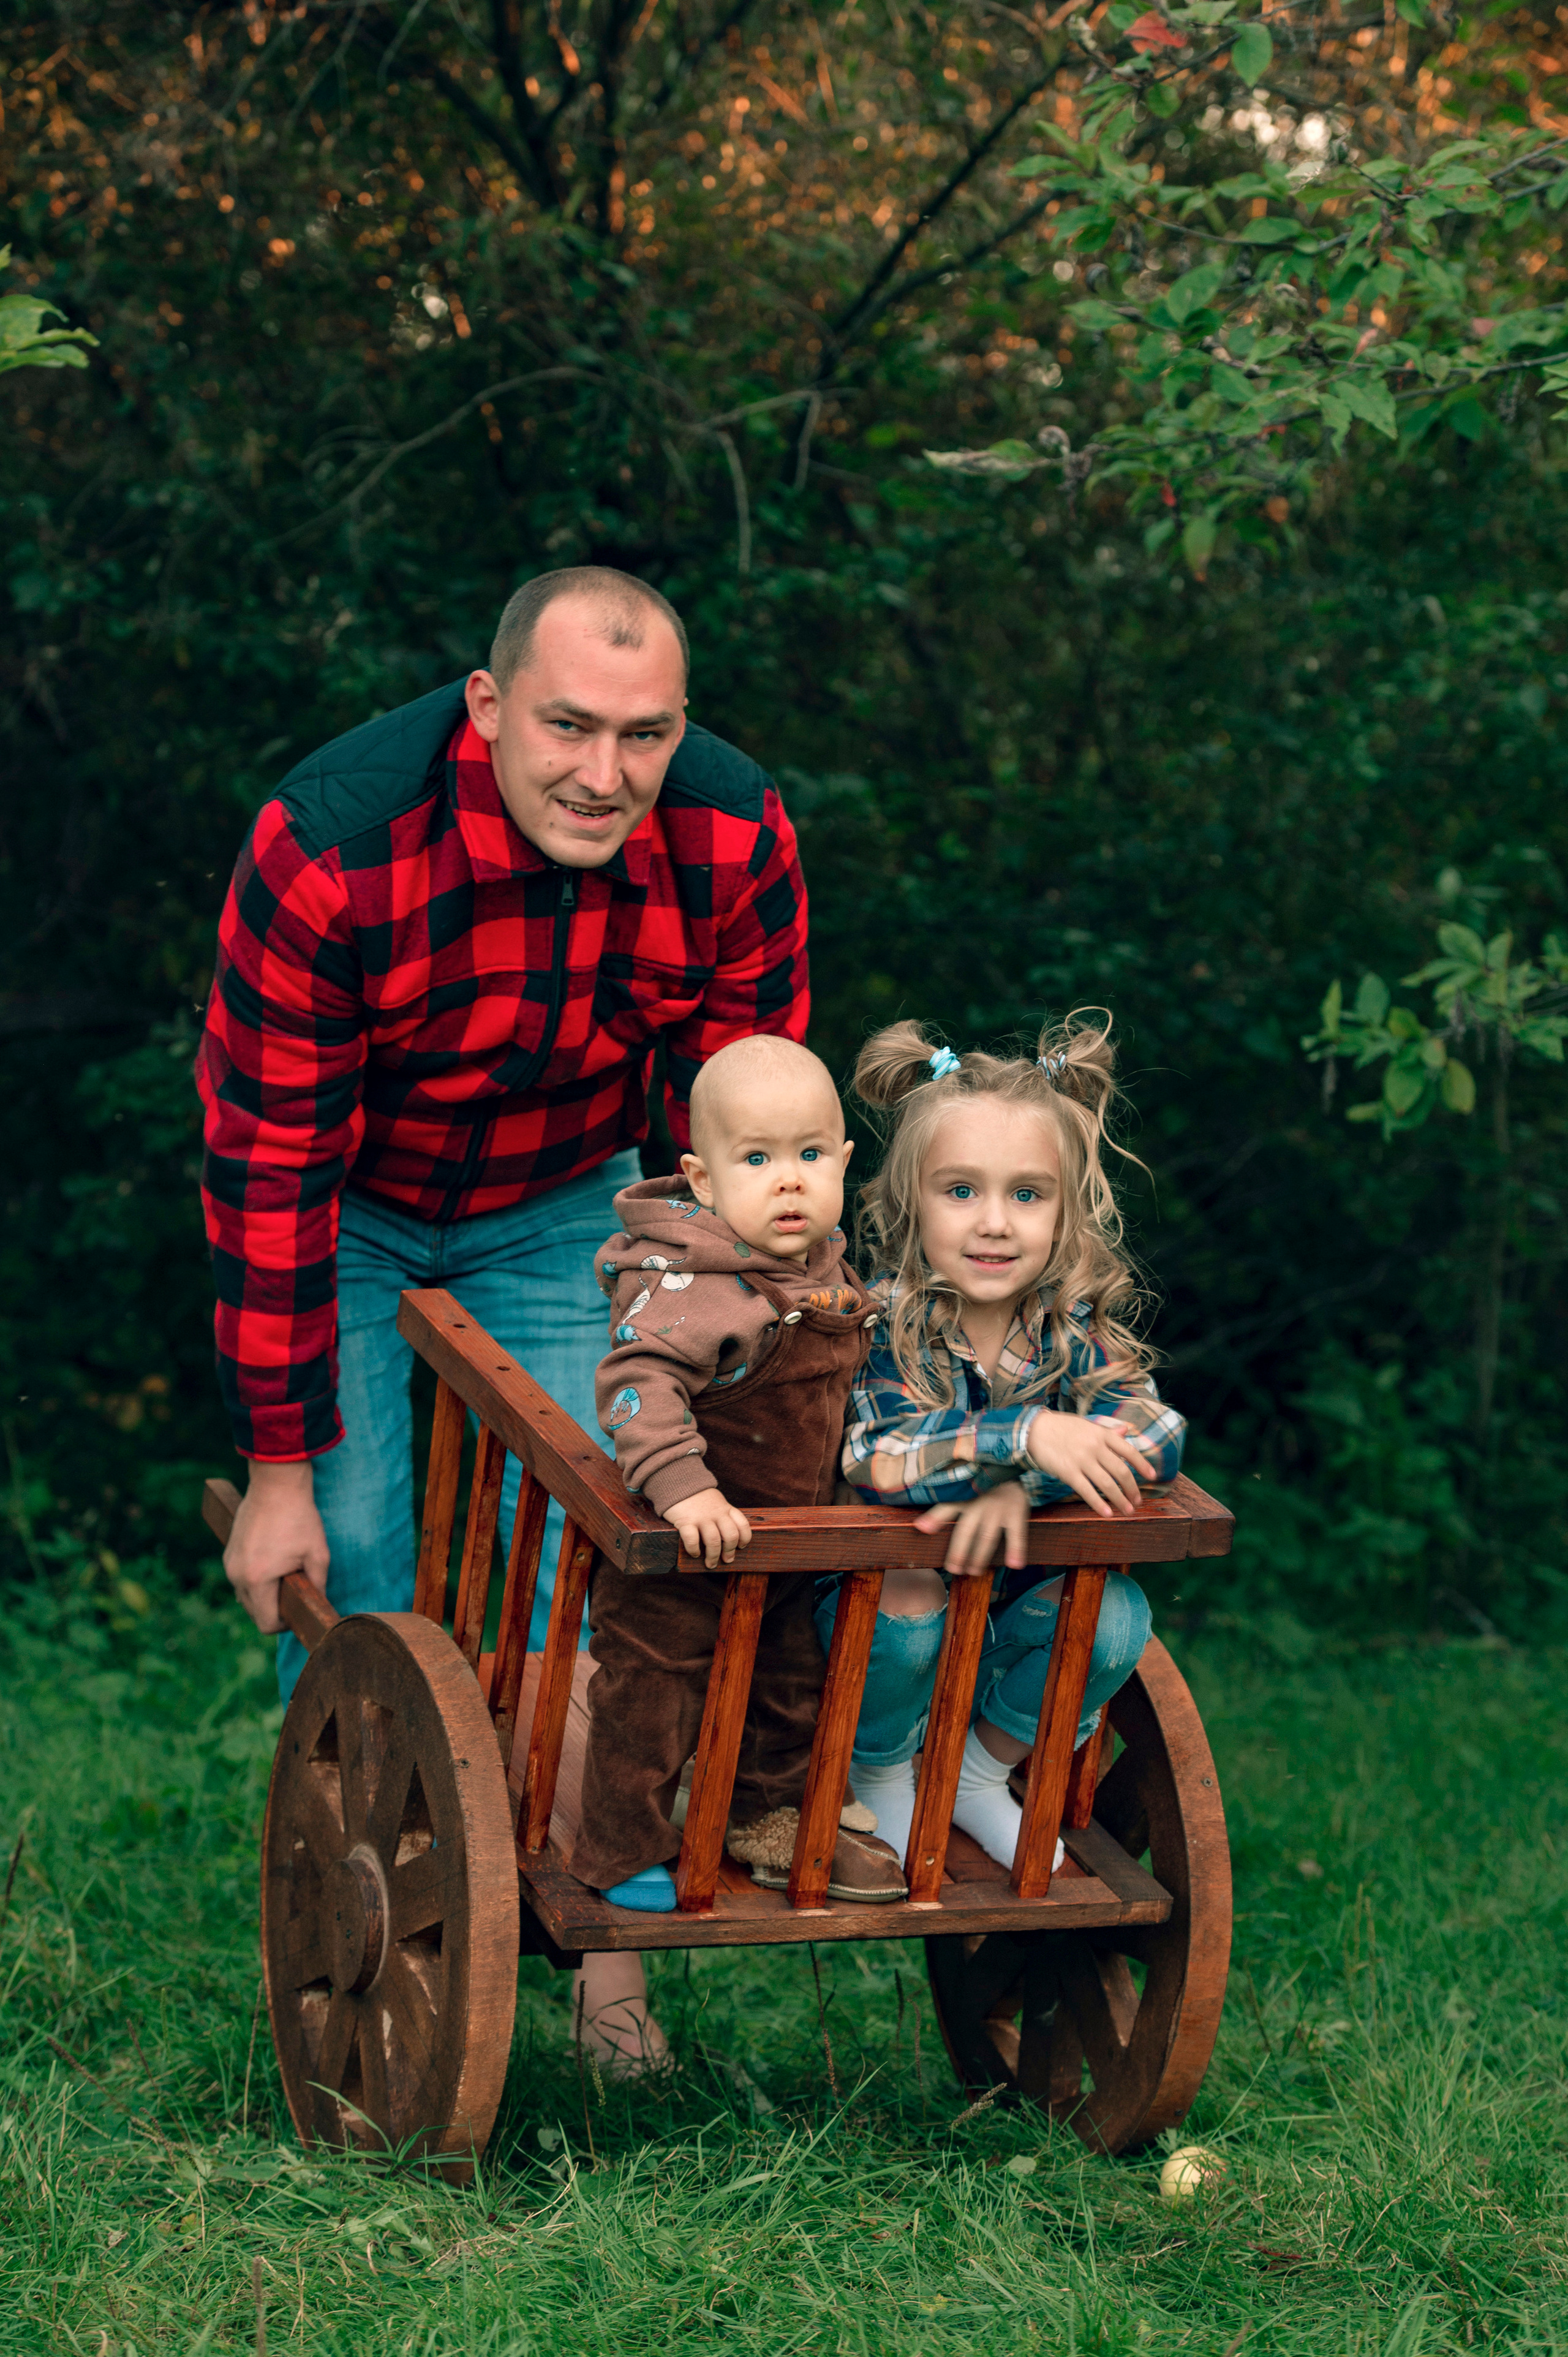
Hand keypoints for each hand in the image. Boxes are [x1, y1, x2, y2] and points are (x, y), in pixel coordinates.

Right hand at [223, 1459, 330, 1633]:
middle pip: (254, 1613)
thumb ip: (318, 1586)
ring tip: (285, 1575)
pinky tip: (273, 1564)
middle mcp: (237, 1576)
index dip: (284, 1625)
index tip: (298, 1612)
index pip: (266, 1623)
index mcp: (258, 1580)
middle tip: (296, 1593)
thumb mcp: (318, 1555)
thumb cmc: (299, 1517)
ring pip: (245, 1596)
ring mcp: (229, 1563)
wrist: (276, 1483)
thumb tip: (318, 1605)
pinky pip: (240, 1579)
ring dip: (264, 1595)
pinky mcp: (228, 1552)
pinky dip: (255, 1580)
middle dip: (274, 1610)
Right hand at [664, 1486, 752, 1567]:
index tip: (741, 1547)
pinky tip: (694, 1553)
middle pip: (731, 1536)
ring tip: (710, 1563)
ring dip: (713, 1556)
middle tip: (726, 1560)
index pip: (743, 1525)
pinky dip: (694, 1550)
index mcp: (726, 1508)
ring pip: (714, 1541)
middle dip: (729, 1551)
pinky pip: (692, 1540)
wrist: (678, 1481)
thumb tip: (728, 1537)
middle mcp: (716, 1513)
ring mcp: (701, 1517)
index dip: (745, 1538)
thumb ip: (723, 1514)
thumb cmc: (698, 1497)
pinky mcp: (685, 1521)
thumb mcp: (717, 1501)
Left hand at [914, 1481, 1030, 1576]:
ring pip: (987, 1536)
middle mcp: (979, 1503)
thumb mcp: (964, 1495)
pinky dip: (1016, 1549)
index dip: (934, 1517)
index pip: (946, 1507)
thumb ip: (943, 1511)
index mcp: (965, 1498)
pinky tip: (1014, 1564)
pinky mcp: (1016, 1512)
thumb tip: (919, 1527)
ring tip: (974, 1571)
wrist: (1015, 1475)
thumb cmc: (984, 1491)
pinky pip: (1016, 1534)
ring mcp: (998, 1508)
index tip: (921, 1528)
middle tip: (953, 1569)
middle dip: (959, 1551)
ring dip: (980, 1556)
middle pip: (966, 1530)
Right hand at [1026, 1412, 1153, 1516]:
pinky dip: (1099, 1504)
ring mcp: (1082, 1460)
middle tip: (1138, 1501)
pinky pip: (1087, 1491)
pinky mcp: (1068, 1472)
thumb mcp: (1086, 1424)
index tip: (1153, 1476)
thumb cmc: (1060, 1427)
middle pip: (1121, 1471)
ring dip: (1120, 1500)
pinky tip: (1107, 1514)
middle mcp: (1095, 1446)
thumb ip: (1107, 1430)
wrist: (1033, 1429)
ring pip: (1107, 1484)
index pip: (1129, 1451)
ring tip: (1128, 1511)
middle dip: (1133, 1489)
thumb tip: (1125, 1431)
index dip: (1143, 1465)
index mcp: (1101, 1434)